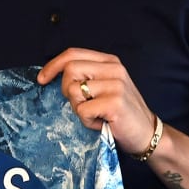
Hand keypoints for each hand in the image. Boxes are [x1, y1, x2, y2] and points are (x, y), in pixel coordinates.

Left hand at [38, 48, 156, 155]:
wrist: (147, 134)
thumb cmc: (120, 114)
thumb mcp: (105, 87)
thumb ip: (86, 77)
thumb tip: (53, 75)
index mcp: (110, 62)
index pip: (73, 54)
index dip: (53, 65)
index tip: (41, 79)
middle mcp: (114, 69)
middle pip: (70, 70)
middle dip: (67, 90)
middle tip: (81, 105)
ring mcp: (116, 85)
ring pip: (74, 91)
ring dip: (79, 109)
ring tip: (96, 115)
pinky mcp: (115, 103)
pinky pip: (83, 110)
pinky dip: (87, 121)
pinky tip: (102, 123)